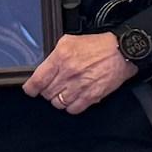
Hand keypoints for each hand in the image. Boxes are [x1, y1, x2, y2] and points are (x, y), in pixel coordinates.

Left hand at [22, 33, 136, 113]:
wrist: (121, 52)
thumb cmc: (97, 46)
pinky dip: (70, 106)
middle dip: (46, 91)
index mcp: (61, 58)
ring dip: (58, 99)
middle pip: (47, 93)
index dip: (31, 88)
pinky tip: (73, 99)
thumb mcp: (69, 41)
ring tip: (62, 92)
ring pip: (58, 103)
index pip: (38, 80)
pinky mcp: (92, 96)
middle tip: (51, 87)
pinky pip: (73, 109)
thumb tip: (43, 66)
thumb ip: (54, 55)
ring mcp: (80, 86)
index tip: (30, 90)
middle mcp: (69, 73)